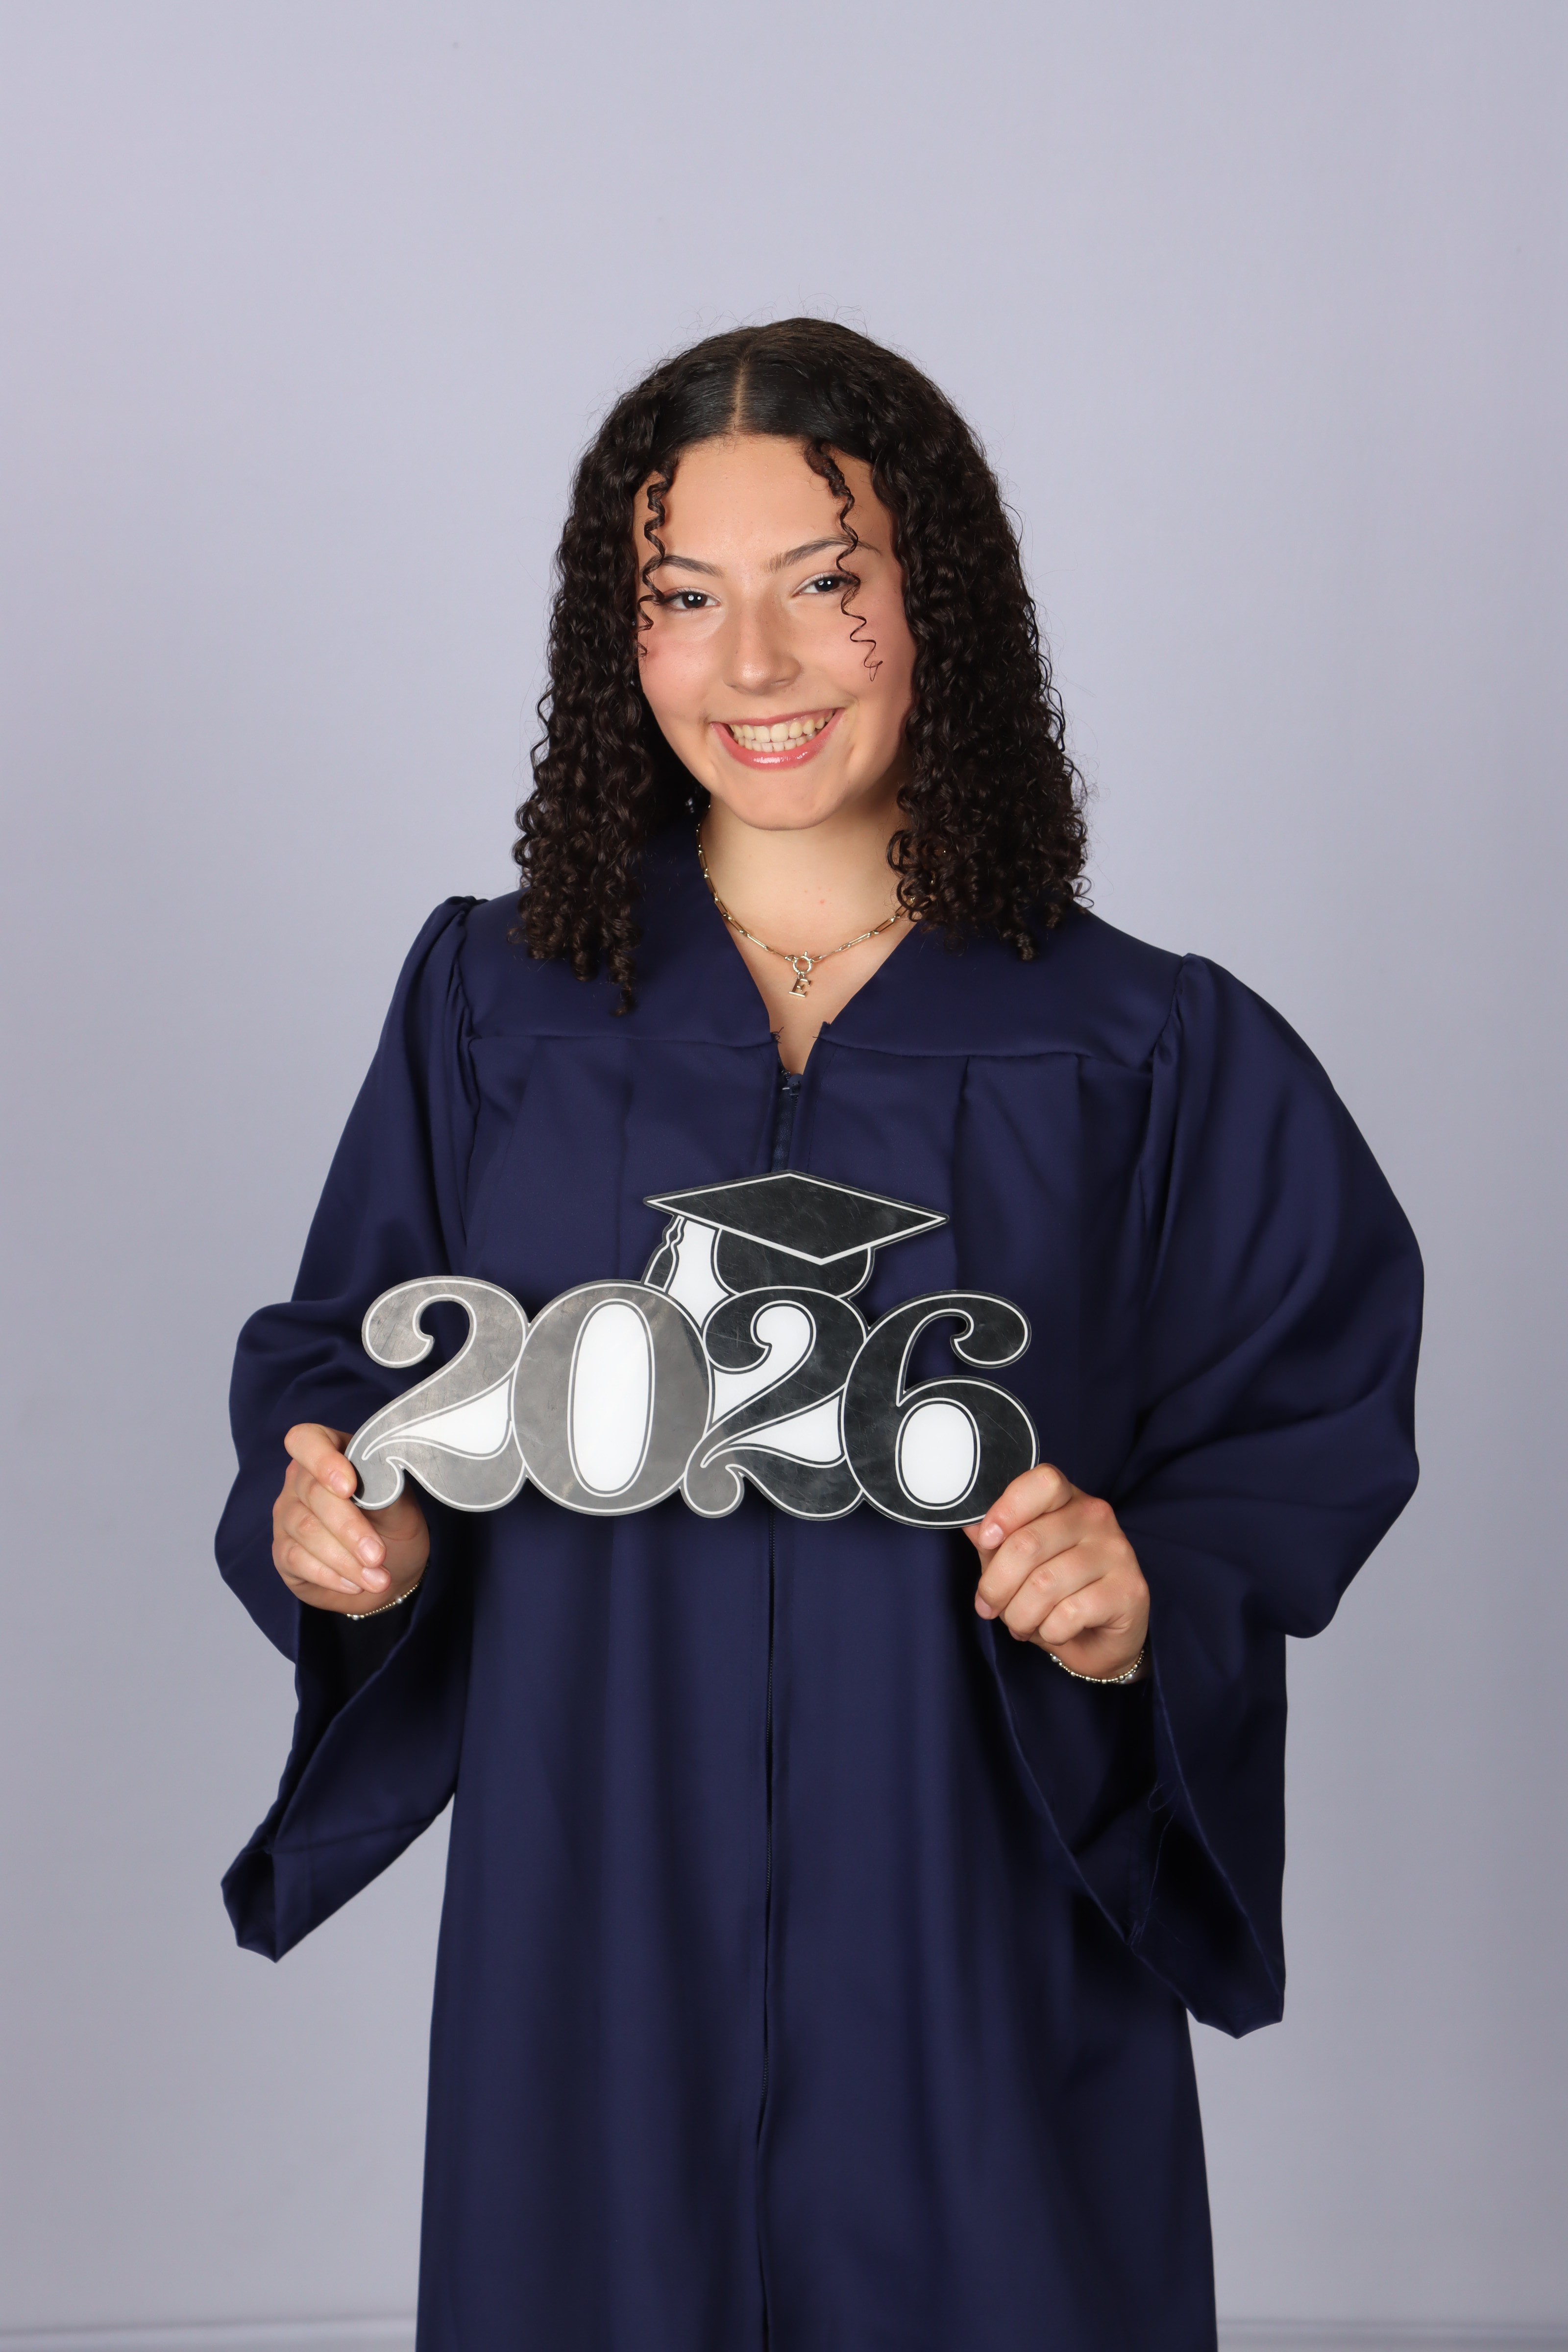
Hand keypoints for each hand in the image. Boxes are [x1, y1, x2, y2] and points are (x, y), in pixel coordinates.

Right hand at [272, 1423, 429, 1614]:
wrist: (392, 1570)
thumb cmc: (394, 1527)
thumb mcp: (401, 1507)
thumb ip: (388, 1490)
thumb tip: (381, 1483)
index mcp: (332, 1454)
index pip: (306, 1440)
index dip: (322, 1459)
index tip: (349, 1486)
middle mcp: (301, 1481)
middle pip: (313, 1494)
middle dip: (349, 1528)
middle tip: (378, 1555)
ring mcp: (287, 1516)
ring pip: (306, 1530)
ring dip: (345, 1559)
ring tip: (379, 1578)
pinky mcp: (283, 1552)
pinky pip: (298, 1559)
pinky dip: (331, 1574)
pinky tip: (356, 1584)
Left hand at [966, 1464, 1148, 1680]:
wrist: (1105, 1640)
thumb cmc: (1057, 1595)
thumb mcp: (1018, 1564)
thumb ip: (995, 1541)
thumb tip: (969, 1524)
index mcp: (1069, 1500)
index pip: (1041, 1482)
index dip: (1006, 1510)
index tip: (986, 1540)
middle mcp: (1097, 1518)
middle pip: (1028, 1543)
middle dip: (996, 1586)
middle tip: (989, 1607)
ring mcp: (1117, 1552)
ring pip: (1044, 1584)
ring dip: (1019, 1615)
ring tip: (1020, 1623)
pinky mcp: (1129, 1590)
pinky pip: (1069, 1613)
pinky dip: (1049, 1631)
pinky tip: (1054, 1630)